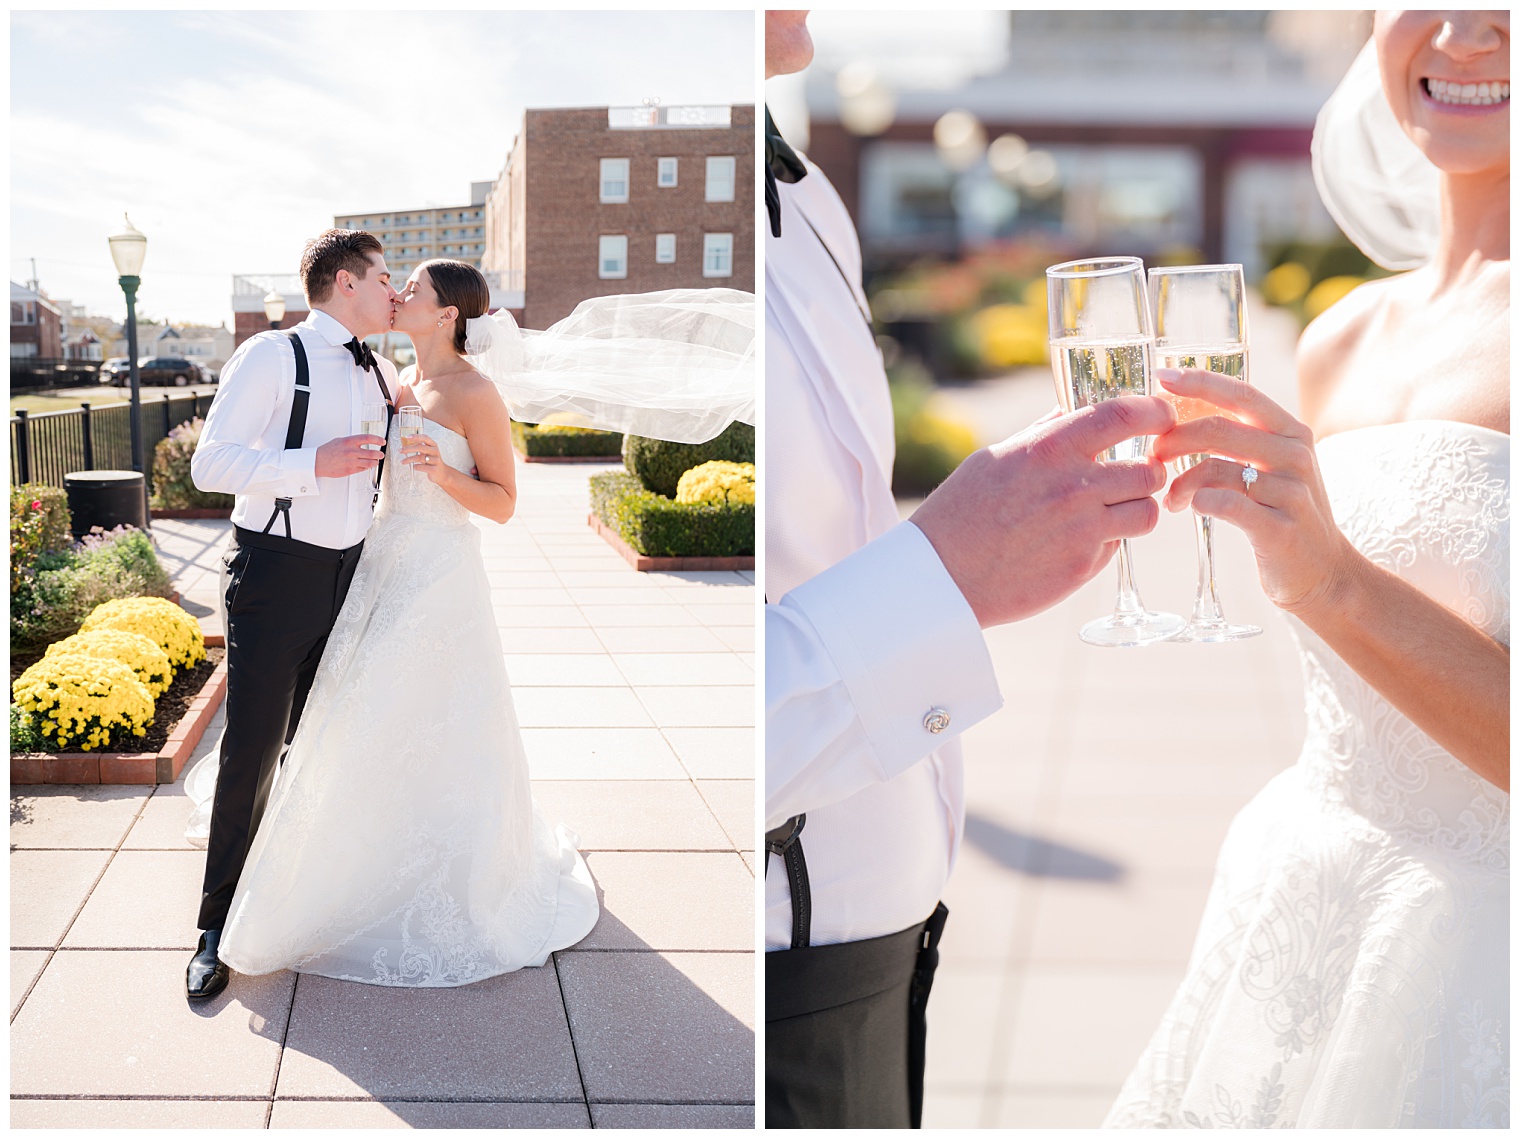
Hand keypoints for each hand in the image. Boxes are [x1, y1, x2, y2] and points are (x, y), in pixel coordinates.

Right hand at [314, 434, 384, 478]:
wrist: (318, 462)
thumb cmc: (328, 451)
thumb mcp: (340, 441)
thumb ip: (352, 441)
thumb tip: (362, 441)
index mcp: (349, 442)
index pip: (368, 438)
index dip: (377, 439)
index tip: (382, 441)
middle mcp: (352, 451)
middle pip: (372, 453)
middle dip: (379, 454)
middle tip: (381, 454)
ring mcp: (352, 462)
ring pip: (370, 463)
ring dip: (375, 462)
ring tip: (376, 460)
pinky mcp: (351, 470)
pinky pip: (364, 469)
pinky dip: (367, 467)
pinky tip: (367, 465)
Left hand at [401, 431, 447, 483]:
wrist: (442, 473)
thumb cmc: (432, 461)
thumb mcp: (428, 452)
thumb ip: (420, 447)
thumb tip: (405, 444)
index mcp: (433, 445)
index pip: (425, 438)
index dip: (416, 436)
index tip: (407, 437)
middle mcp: (435, 451)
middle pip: (421, 447)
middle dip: (409, 449)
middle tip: (400, 450)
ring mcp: (436, 460)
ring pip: (420, 458)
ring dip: (409, 459)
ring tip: (402, 461)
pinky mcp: (434, 469)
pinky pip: (423, 467)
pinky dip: (416, 466)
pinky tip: (413, 467)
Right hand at [910, 395, 1173, 627]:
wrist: (942, 574)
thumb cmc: (962, 510)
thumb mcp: (998, 457)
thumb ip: (1045, 434)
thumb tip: (1075, 409)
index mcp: (1049, 449)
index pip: (1123, 415)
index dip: (1154, 412)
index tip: (1162, 415)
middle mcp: (1072, 486)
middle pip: (1149, 470)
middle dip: (1148, 471)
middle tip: (1135, 475)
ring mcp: (1082, 529)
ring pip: (1146, 511)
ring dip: (1136, 509)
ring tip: (1113, 510)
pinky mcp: (1083, 566)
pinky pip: (1118, 545)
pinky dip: (1108, 541)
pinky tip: (1077, 540)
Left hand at [1153, 367, 1358, 616]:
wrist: (1325, 573)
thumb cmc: (1282, 513)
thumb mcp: (1270, 467)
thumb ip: (1237, 440)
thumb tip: (1177, 416)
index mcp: (1291, 432)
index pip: (1241, 394)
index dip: (1200, 382)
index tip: (1162, 376)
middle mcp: (1296, 455)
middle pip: (1219, 429)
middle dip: (1174, 438)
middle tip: (1154, 455)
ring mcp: (1292, 492)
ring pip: (1217, 469)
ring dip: (1180, 481)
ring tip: (1171, 499)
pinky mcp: (1282, 529)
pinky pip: (1228, 505)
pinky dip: (1200, 502)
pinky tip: (1191, 508)